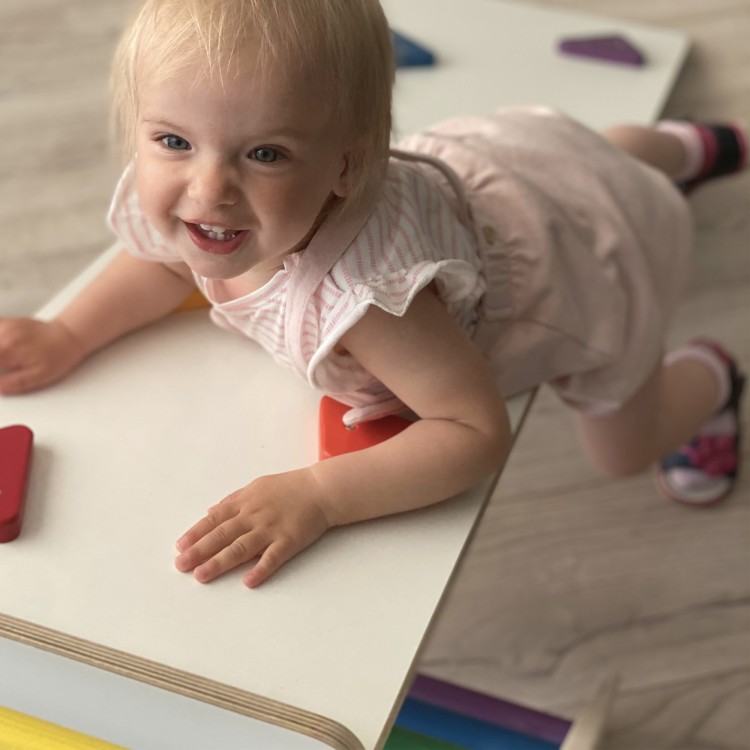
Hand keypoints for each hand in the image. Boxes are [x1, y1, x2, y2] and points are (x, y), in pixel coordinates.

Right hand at [0, 317, 86, 393]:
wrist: (67, 337)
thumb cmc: (57, 357)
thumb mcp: (40, 377)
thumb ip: (15, 383)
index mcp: (9, 351)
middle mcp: (4, 336)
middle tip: (2, 366)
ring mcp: (4, 326)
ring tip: (3, 362)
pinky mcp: (6, 322)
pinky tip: (1, 350)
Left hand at [174, 469, 330, 587]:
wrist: (321, 489)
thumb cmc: (289, 487)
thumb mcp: (257, 486)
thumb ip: (233, 500)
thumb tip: (211, 512)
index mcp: (245, 503)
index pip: (214, 520)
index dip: (196, 533)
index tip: (180, 547)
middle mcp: (254, 516)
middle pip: (222, 535)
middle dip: (199, 550)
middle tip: (181, 565)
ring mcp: (271, 529)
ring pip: (241, 548)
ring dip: (220, 562)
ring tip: (202, 575)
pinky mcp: (289, 541)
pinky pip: (273, 557)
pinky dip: (260, 569)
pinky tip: (248, 581)